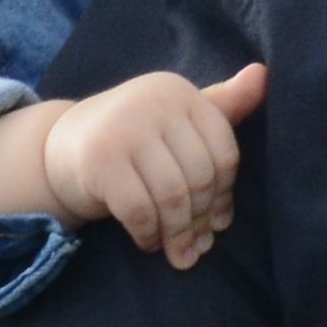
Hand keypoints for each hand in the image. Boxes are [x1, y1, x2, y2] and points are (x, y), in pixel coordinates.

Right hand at [0, 65, 268, 266]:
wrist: (62, 147)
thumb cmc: (132, 138)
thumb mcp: (176, 120)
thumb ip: (222, 106)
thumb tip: (265, 75)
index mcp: (179, 92)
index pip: (224, 152)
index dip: (225, 194)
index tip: (218, 220)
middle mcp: (153, 101)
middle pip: (200, 176)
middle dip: (200, 220)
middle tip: (197, 246)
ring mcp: (124, 128)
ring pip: (173, 196)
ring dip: (176, 234)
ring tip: (176, 251)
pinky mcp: (100, 159)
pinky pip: (140, 210)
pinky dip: (148, 234)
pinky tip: (148, 241)